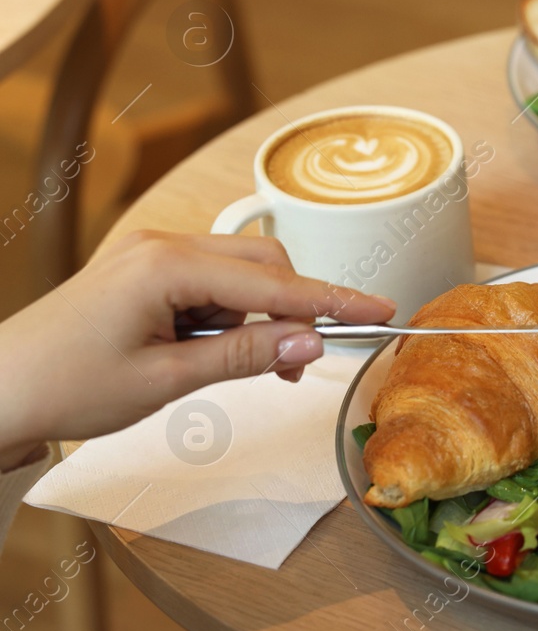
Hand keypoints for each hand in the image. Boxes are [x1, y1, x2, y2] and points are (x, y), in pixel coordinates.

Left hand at [0, 231, 394, 469]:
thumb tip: (311, 344)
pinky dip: (228, 317)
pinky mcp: (143, 270)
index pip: (274, 283)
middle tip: (303, 364)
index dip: (333, 301)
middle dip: (294, 310)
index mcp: (166, 265)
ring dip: (257, 318)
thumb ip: (246, 356)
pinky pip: (211, 283)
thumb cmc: (63, 385)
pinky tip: (212, 352)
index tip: (381, 312)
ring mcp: (150, 254)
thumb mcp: (166, 380)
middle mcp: (161, 245)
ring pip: (240, 274)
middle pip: (264, 265)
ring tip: (244, 369)